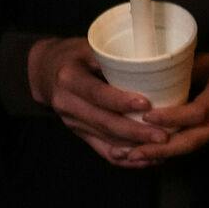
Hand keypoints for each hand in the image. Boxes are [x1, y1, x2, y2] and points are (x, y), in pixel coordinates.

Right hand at [28, 36, 166, 167]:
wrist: (45, 72)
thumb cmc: (76, 55)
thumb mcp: (90, 47)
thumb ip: (114, 56)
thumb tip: (151, 60)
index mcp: (70, 79)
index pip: (97, 93)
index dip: (120, 101)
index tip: (146, 105)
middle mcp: (67, 103)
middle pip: (103, 121)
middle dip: (135, 131)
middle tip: (163, 136)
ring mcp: (72, 122)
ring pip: (104, 139)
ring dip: (133, 147)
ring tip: (161, 150)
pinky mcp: (78, 133)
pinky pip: (101, 149)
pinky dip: (123, 158)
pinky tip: (144, 160)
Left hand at [123, 53, 208, 162]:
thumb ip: (192, 66)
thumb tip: (156, 68)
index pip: (198, 111)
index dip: (172, 117)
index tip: (147, 115)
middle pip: (192, 141)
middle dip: (159, 149)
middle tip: (129, 151)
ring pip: (190, 149)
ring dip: (160, 155)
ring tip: (130, 156)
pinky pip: (194, 148)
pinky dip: (171, 152)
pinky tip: (148, 154)